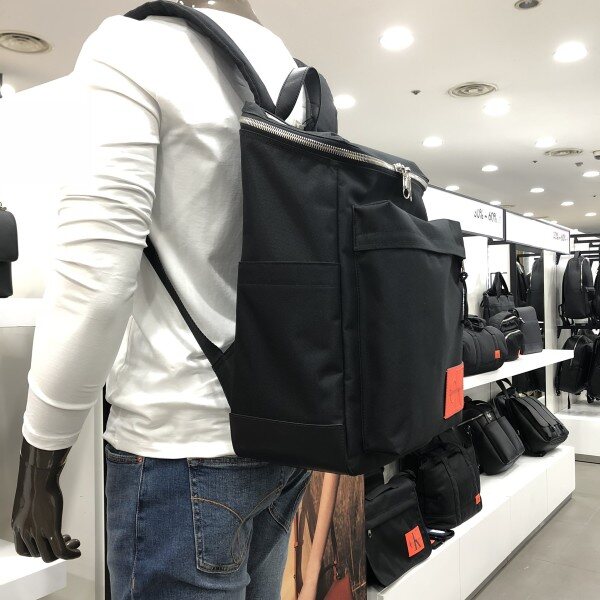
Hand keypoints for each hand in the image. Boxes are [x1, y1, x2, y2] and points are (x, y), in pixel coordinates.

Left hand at [11, 438, 80, 562]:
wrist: (39, 478)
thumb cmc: (35, 484)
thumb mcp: (28, 503)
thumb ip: (31, 514)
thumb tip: (40, 512)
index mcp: (18, 528)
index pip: (24, 551)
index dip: (37, 551)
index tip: (48, 544)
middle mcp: (25, 533)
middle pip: (38, 554)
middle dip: (53, 551)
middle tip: (67, 540)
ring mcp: (38, 533)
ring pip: (50, 555)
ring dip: (64, 552)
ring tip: (74, 542)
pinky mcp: (51, 529)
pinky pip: (60, 550)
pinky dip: (70, 554)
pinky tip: (77, 552)